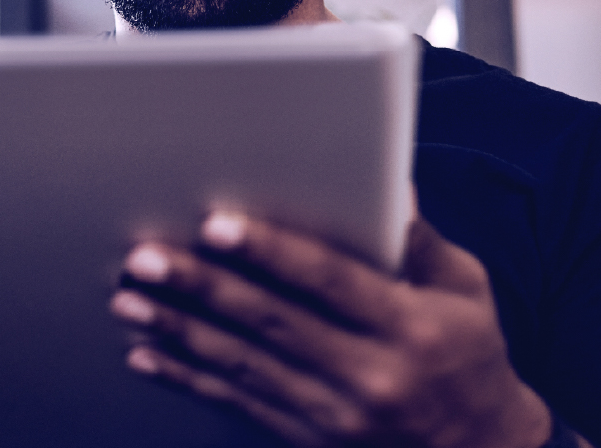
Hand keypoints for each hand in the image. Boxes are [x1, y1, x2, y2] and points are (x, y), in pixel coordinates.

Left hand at [109, 213, 554, 447]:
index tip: (216, 224)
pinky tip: (147, 354)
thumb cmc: (472, 358)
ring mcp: (335, 415)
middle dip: (202, 287)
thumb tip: (386, 179)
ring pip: (242, 366)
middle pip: (271, 322)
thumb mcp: (468, 293)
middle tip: (146, 257)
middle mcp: (370, 375)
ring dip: (179, 331)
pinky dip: (188, 377)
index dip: (269, 251)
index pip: (328, 281)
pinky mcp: (308, 440)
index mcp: (410, 327)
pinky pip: (238, 403)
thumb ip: (419, 240)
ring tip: (129, 299)